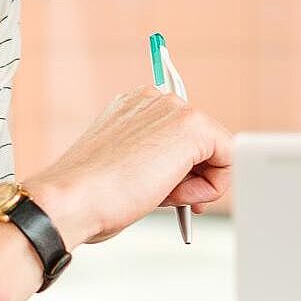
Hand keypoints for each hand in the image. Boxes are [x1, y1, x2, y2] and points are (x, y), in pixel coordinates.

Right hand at [27, 86, 231, 246]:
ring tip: (158, 194)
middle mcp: (153, 100)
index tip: (168, 191)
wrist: (71, 200)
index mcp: (133, 107)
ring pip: (216, 152)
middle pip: (202, 143)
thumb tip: (188, 178)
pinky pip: (228, 159)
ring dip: (195, 184)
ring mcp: (172, 108)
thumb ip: (155, 163)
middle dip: (191, 177)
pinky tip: (172, 193)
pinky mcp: (191, 125)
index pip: (179, 138)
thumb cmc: (90, 197)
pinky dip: (210, 187)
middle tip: (164, 197)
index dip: (181, 171)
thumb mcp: (126, 170)